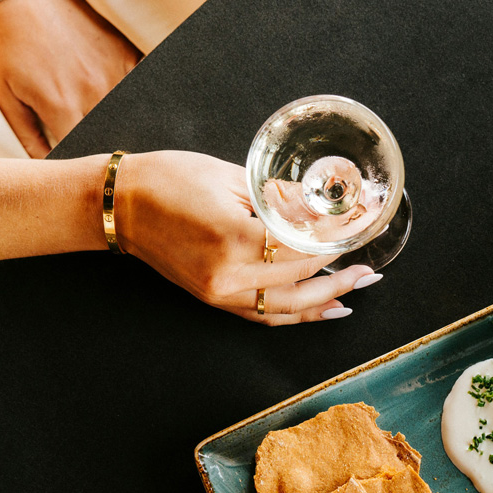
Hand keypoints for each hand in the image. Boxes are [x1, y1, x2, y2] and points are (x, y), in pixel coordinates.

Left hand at [0, 0, 139, 156]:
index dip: (78, 165)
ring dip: (118, 125)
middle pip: (107, 138)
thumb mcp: (1, 92)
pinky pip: (137, 89)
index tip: (76, 168)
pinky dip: (132, 101)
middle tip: (98, 158)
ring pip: (126, 117)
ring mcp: (114, 72)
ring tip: (110, 131)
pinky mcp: (125, 54)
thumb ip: (25, 136)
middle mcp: (94, 93)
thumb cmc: (3, 38)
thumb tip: (46, 167)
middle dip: (100, 148)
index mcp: (63, 108)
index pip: (80, 155)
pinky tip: (127, 107)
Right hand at [115, 150, 379, 324]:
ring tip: (360, 286)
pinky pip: (266, 316)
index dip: (337, 236)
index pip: (303, 243)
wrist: (122, 205)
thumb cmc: (171, 179)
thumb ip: (283, 198)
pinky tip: (327, 307)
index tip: (362, 226)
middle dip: (341, 268)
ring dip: (328, 298)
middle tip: (370, 262)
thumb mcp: (234, 177)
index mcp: (235, 237)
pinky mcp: (215, 301)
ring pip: (288, 306)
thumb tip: (326, 207)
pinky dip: (299, 314)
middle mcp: (230, 274)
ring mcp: (221, 294)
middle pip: (301, 277)